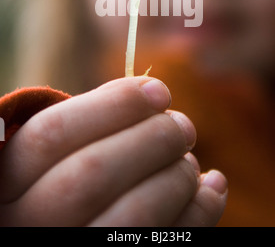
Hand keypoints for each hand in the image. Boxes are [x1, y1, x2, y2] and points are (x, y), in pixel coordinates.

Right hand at [0, 77, 226, 225]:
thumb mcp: (58, 151)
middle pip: (93, 174)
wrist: (65, 227)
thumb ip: (90, 119)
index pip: (52, 134)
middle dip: (152, 140)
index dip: (113, 105)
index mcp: (8, 182)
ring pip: (131, 218)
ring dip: (177, 177)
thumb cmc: (65, 178)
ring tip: (188, 159)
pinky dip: (200, 212)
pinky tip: (212, 186)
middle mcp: (28, 225)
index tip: (159, 90)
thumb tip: (149, 89)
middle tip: (182, 126)